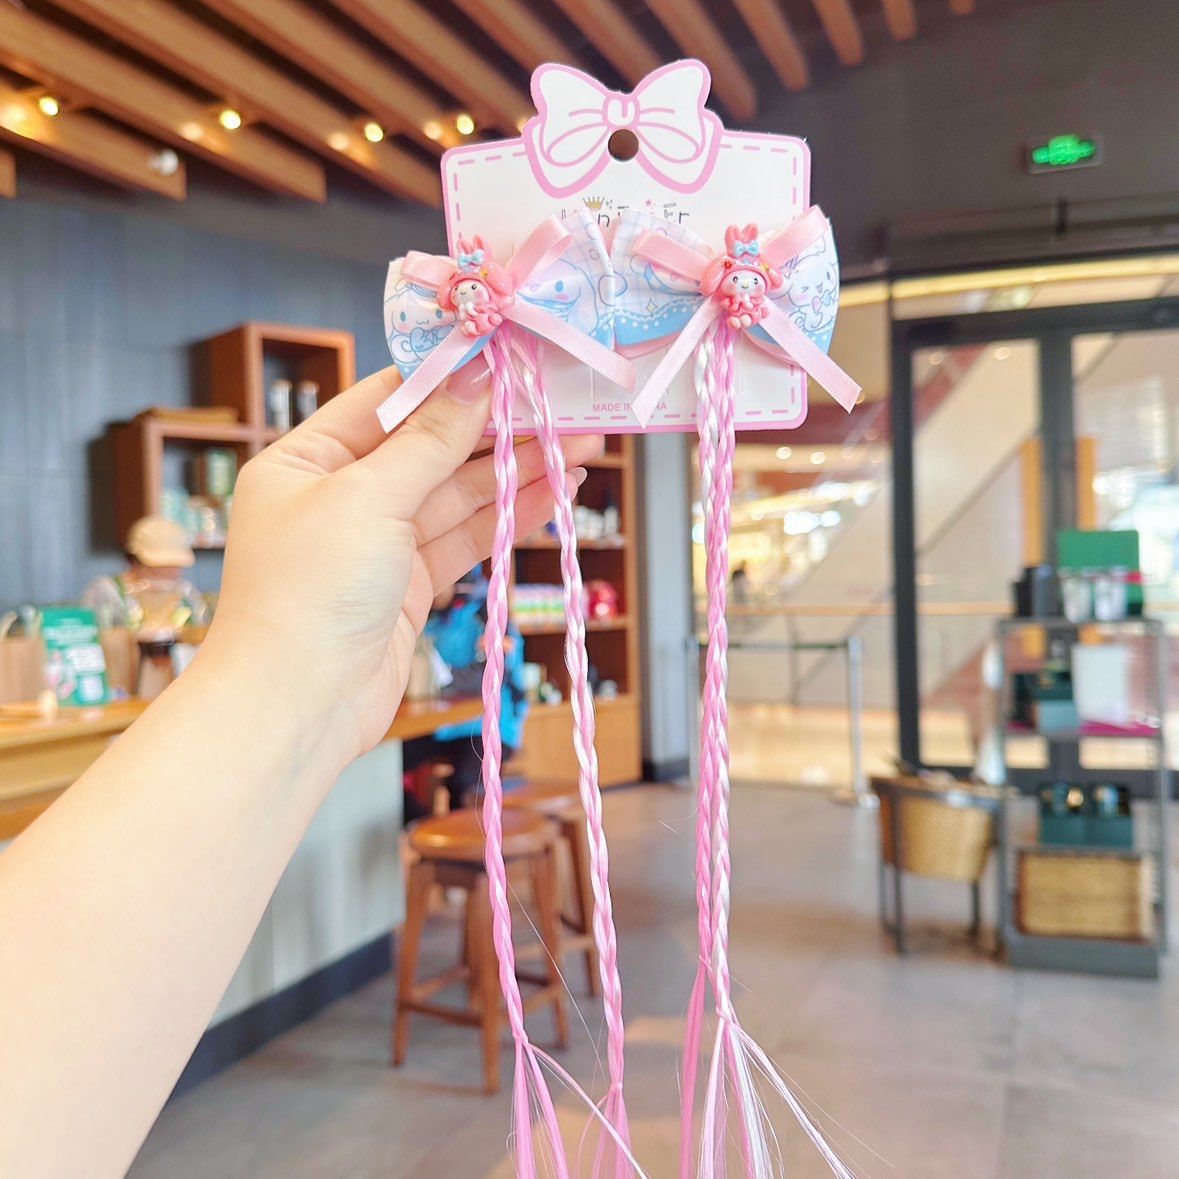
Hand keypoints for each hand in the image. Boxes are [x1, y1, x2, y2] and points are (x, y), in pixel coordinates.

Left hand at [206, 363, 599, 768]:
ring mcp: (378, 542)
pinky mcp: (409, 585)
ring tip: (582, 447)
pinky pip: (465, 537)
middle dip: (498, 429)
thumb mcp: (369, 499)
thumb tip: (474, 382)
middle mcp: (341, 495)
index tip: (509, 361)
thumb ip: (428, 441)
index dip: (449, 380)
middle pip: (431, 446)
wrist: (298, 707)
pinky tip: (554, 493)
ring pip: (457, 494)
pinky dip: (509, 516)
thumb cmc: (308, 593)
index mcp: (307, 460)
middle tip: (564, 407)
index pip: (387, 400)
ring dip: (517, 471)